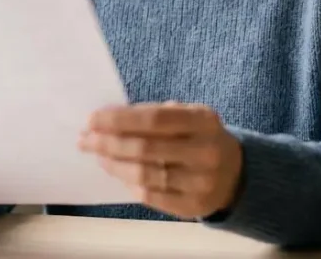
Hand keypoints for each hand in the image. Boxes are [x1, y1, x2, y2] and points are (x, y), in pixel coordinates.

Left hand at [79, 102, 242, 218]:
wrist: (235, 174)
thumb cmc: (200, 138)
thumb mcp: (190, 117)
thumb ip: (156, 115)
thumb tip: (108, 120)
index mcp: (204, 121)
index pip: (154, 118)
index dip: (119, 119)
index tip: (92, 119)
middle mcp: (205, 151)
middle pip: (145, 148)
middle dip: (108, 143)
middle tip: (85, 139)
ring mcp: (200, 181)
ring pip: (144, 174)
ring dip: (114, 165)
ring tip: (98, 157)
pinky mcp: (192, 205)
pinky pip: (150, 196)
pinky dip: (128, 184)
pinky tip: (119, 174)